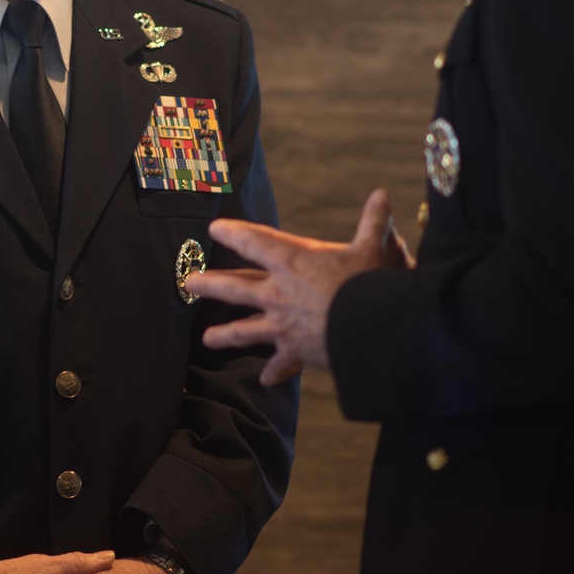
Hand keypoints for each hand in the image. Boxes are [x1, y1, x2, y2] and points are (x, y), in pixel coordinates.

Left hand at [193, 189, 410, 384]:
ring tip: (207, 339)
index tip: (216, 229)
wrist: (372, 330)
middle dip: (211, 284)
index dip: (234, 233)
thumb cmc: (369, 283)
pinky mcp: (295, 352)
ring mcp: (282, 326)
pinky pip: (281, 364)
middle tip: (190, 283)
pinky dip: (274, 371)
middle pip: (235, 288)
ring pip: (245, 330)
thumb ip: (374, 220)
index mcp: (291, 262)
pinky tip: (265, 379)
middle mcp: (278, 294)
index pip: (254, 242)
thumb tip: (382, 194)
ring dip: (225, 334)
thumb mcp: (373, 246)